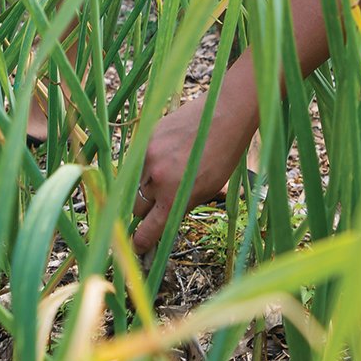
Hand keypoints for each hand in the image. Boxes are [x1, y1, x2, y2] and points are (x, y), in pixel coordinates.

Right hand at [131, 90, 254, 254]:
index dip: (141, 242)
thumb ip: (182, 205)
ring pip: (137, 182)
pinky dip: (151, 160)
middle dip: (146, 208)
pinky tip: (171, 150)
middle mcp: (156, 180)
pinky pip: (140, 158)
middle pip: (137, 207)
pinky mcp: (146, 138)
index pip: (148, 230)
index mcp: (173, 198)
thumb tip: (165, 218)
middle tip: (161, 200)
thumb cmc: (223, 154)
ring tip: (172, 168)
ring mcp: (148, 157)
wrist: (223, 113)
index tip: (138, 246)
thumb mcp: (208, 189)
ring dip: (148, 182)